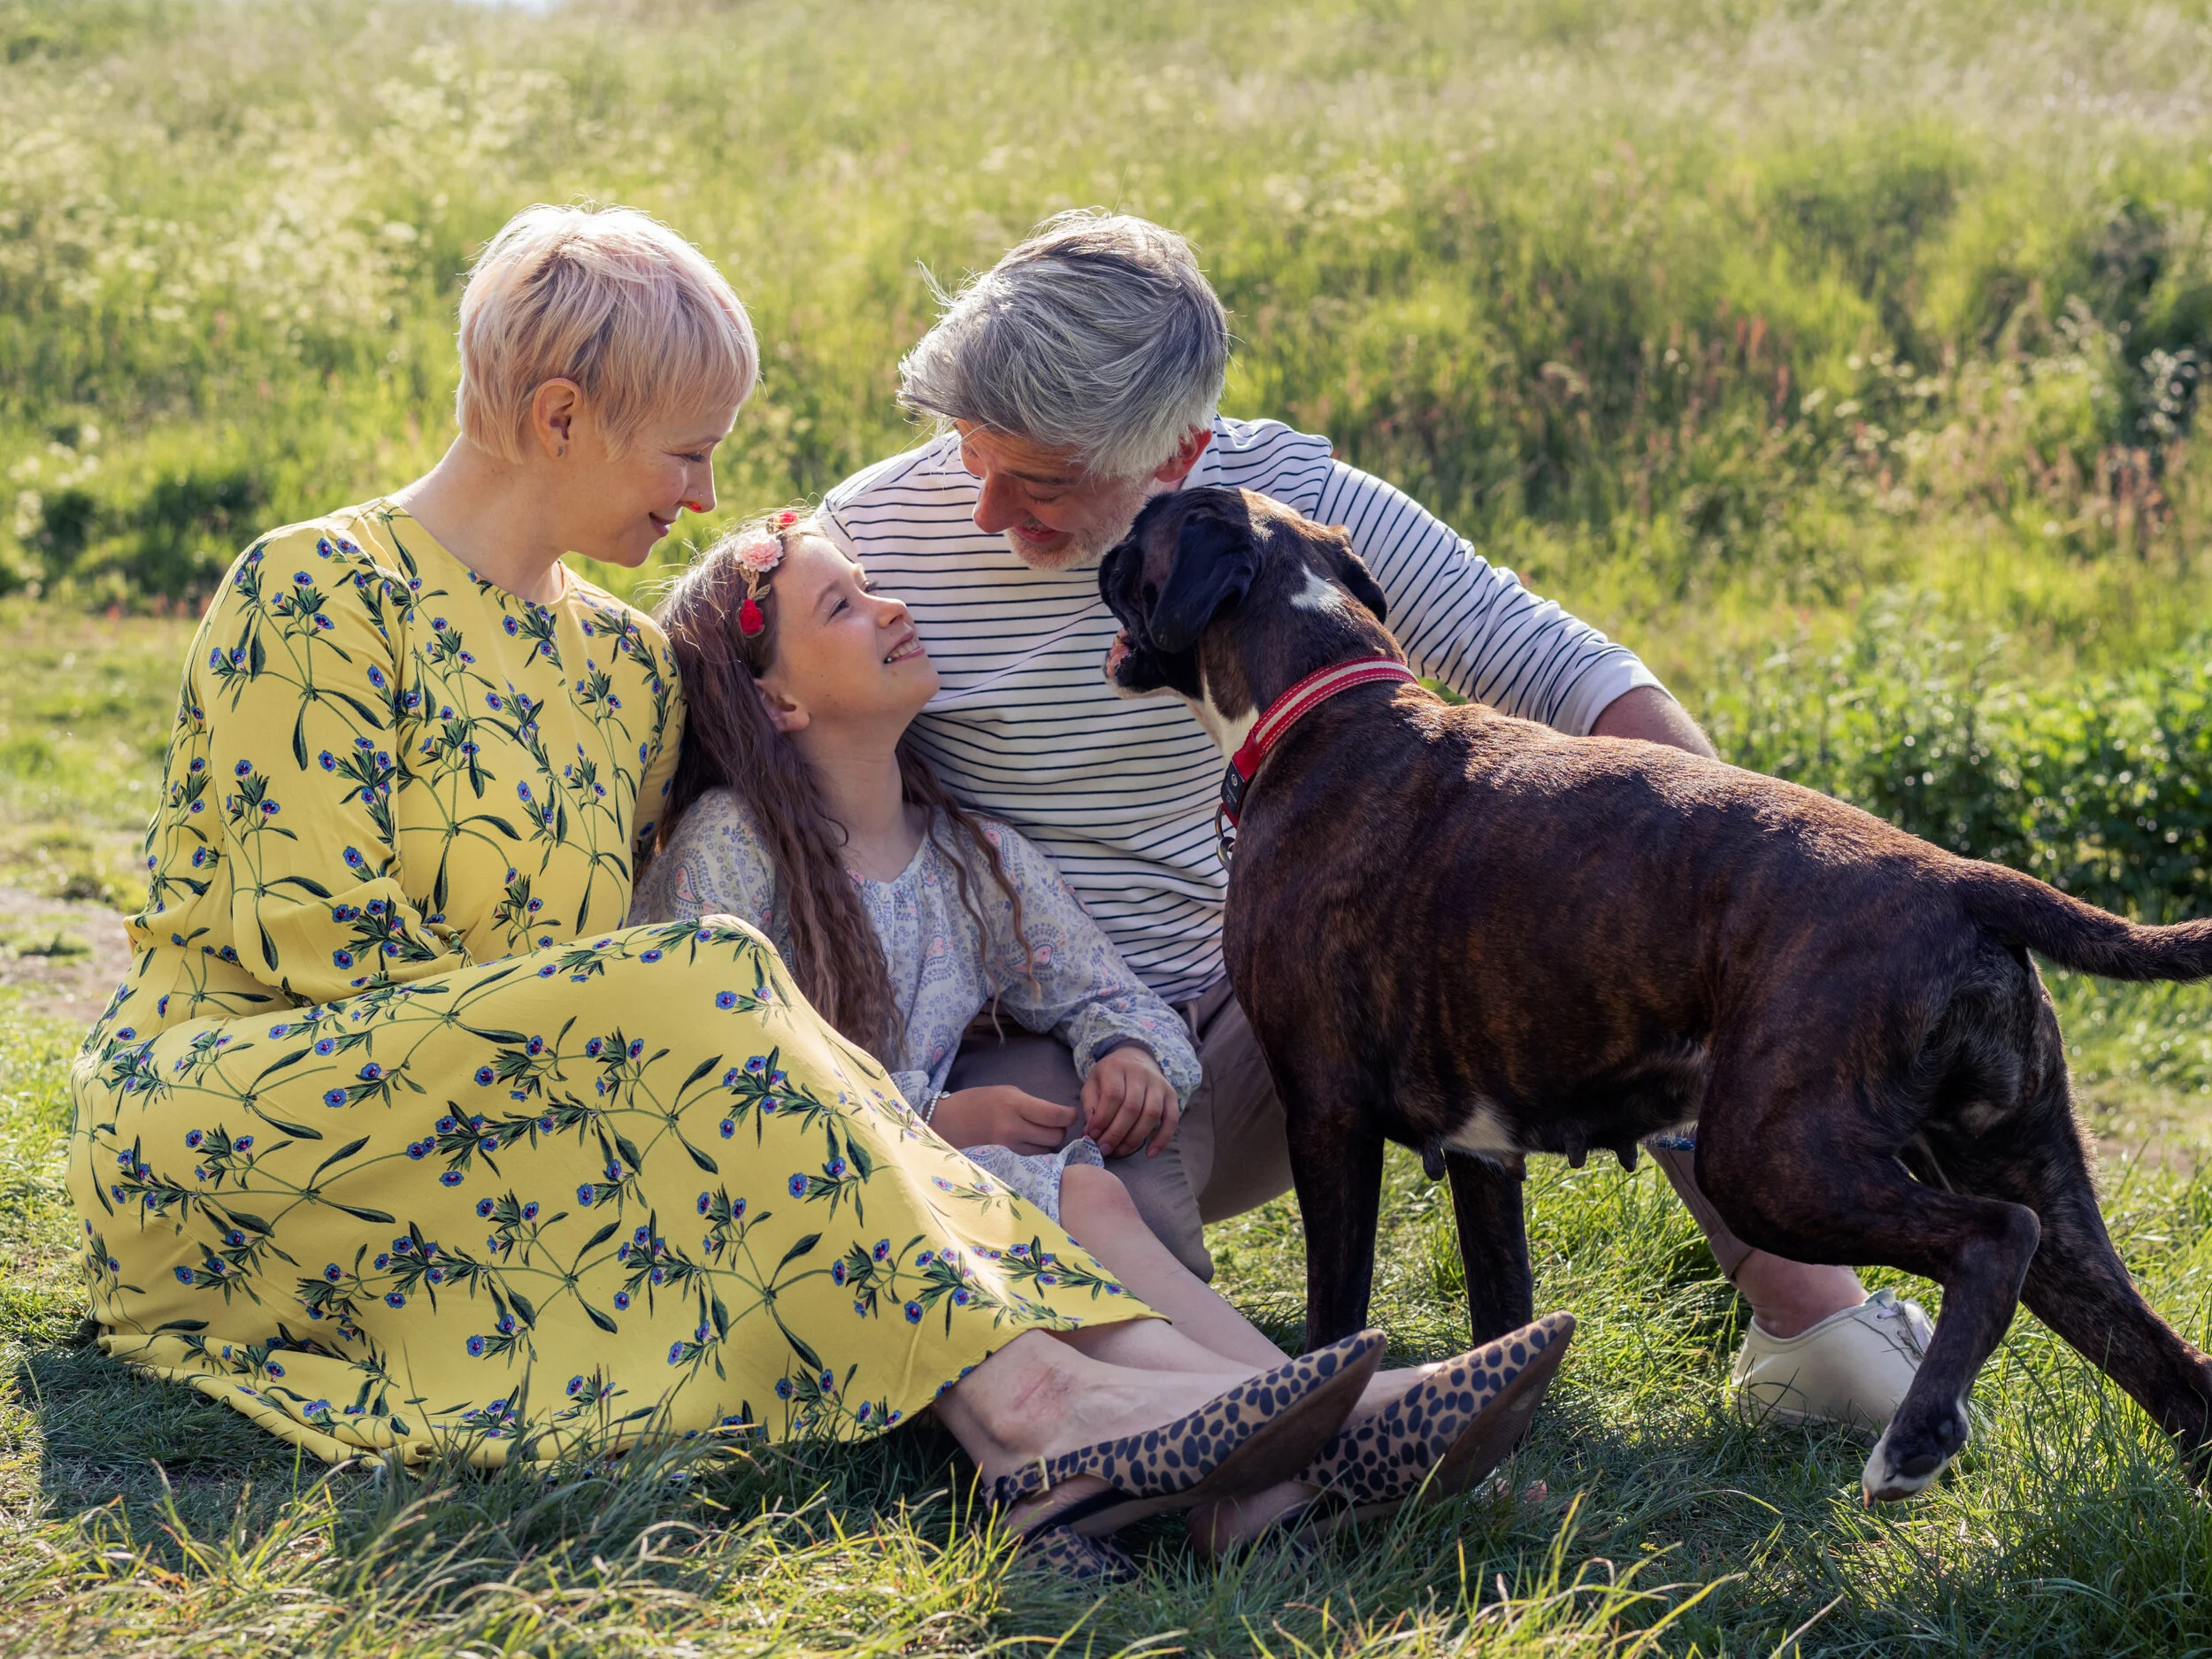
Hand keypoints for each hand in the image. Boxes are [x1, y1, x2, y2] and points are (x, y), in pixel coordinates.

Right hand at [930, 1086, 1078, 1155]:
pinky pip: (1034, 1154)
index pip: (1054, 1115)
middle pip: (1054, 1136)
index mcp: (1015, 1104)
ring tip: (1044, 1129)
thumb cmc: (982, 1099)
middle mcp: (1014, 1127)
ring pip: (1047, 1148)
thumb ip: (1033, 1104)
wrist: (953, 1120)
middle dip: (1062, 1129)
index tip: (1072, 1113)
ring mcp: (1011, 1144)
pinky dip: (1040, 1148)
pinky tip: (1034, 1139)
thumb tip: (1058, 1114)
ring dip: (1052, 1140)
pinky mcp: (1009, 1155)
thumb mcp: (1010, 1092)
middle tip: (1058, 1121)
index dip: (1069, 1116)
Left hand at [1081, 1045, 1179, 1158]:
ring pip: (1151, 1114)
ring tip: (1121, 1151)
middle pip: (1132, 1107)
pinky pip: (1172, 1119)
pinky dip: (1162, 1139)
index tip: (1093, 1135)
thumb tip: (1091, 1134)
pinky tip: (1150, 1153)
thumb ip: (1090, 1106)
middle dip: (1117, 1133)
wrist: (1135, 1058)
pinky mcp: (1171, 1095)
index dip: (1103, 1118)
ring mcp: (1159, 1083)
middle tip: (1105, 1149)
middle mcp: (1141, 1073)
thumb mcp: (1093, 1083)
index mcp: (1117, 1067)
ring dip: (1135, 1138)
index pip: (1113, 1095)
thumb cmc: (1110, 1076)